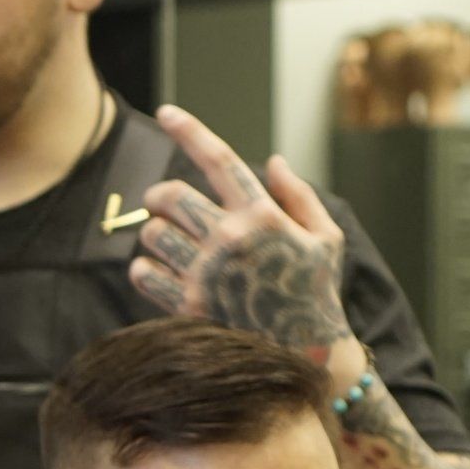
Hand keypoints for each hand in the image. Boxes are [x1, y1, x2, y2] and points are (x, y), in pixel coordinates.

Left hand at [130, 105, 349, 357]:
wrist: (307, 356)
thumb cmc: (316, 293)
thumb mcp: (326, 238)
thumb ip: (298, 196)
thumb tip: (272, 161)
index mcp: (262, 215)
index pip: (219, 159)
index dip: (188, 130)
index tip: (165, 112)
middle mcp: (230, 239)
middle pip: (170, 195)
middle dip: (159, 196)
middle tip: (163, 204)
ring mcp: (206, 274)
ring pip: (152, 234)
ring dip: (155, 234)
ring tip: (170, 244)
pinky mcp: (188, 306)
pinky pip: (144, 273)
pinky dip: (145, 268)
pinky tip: (159, 271)